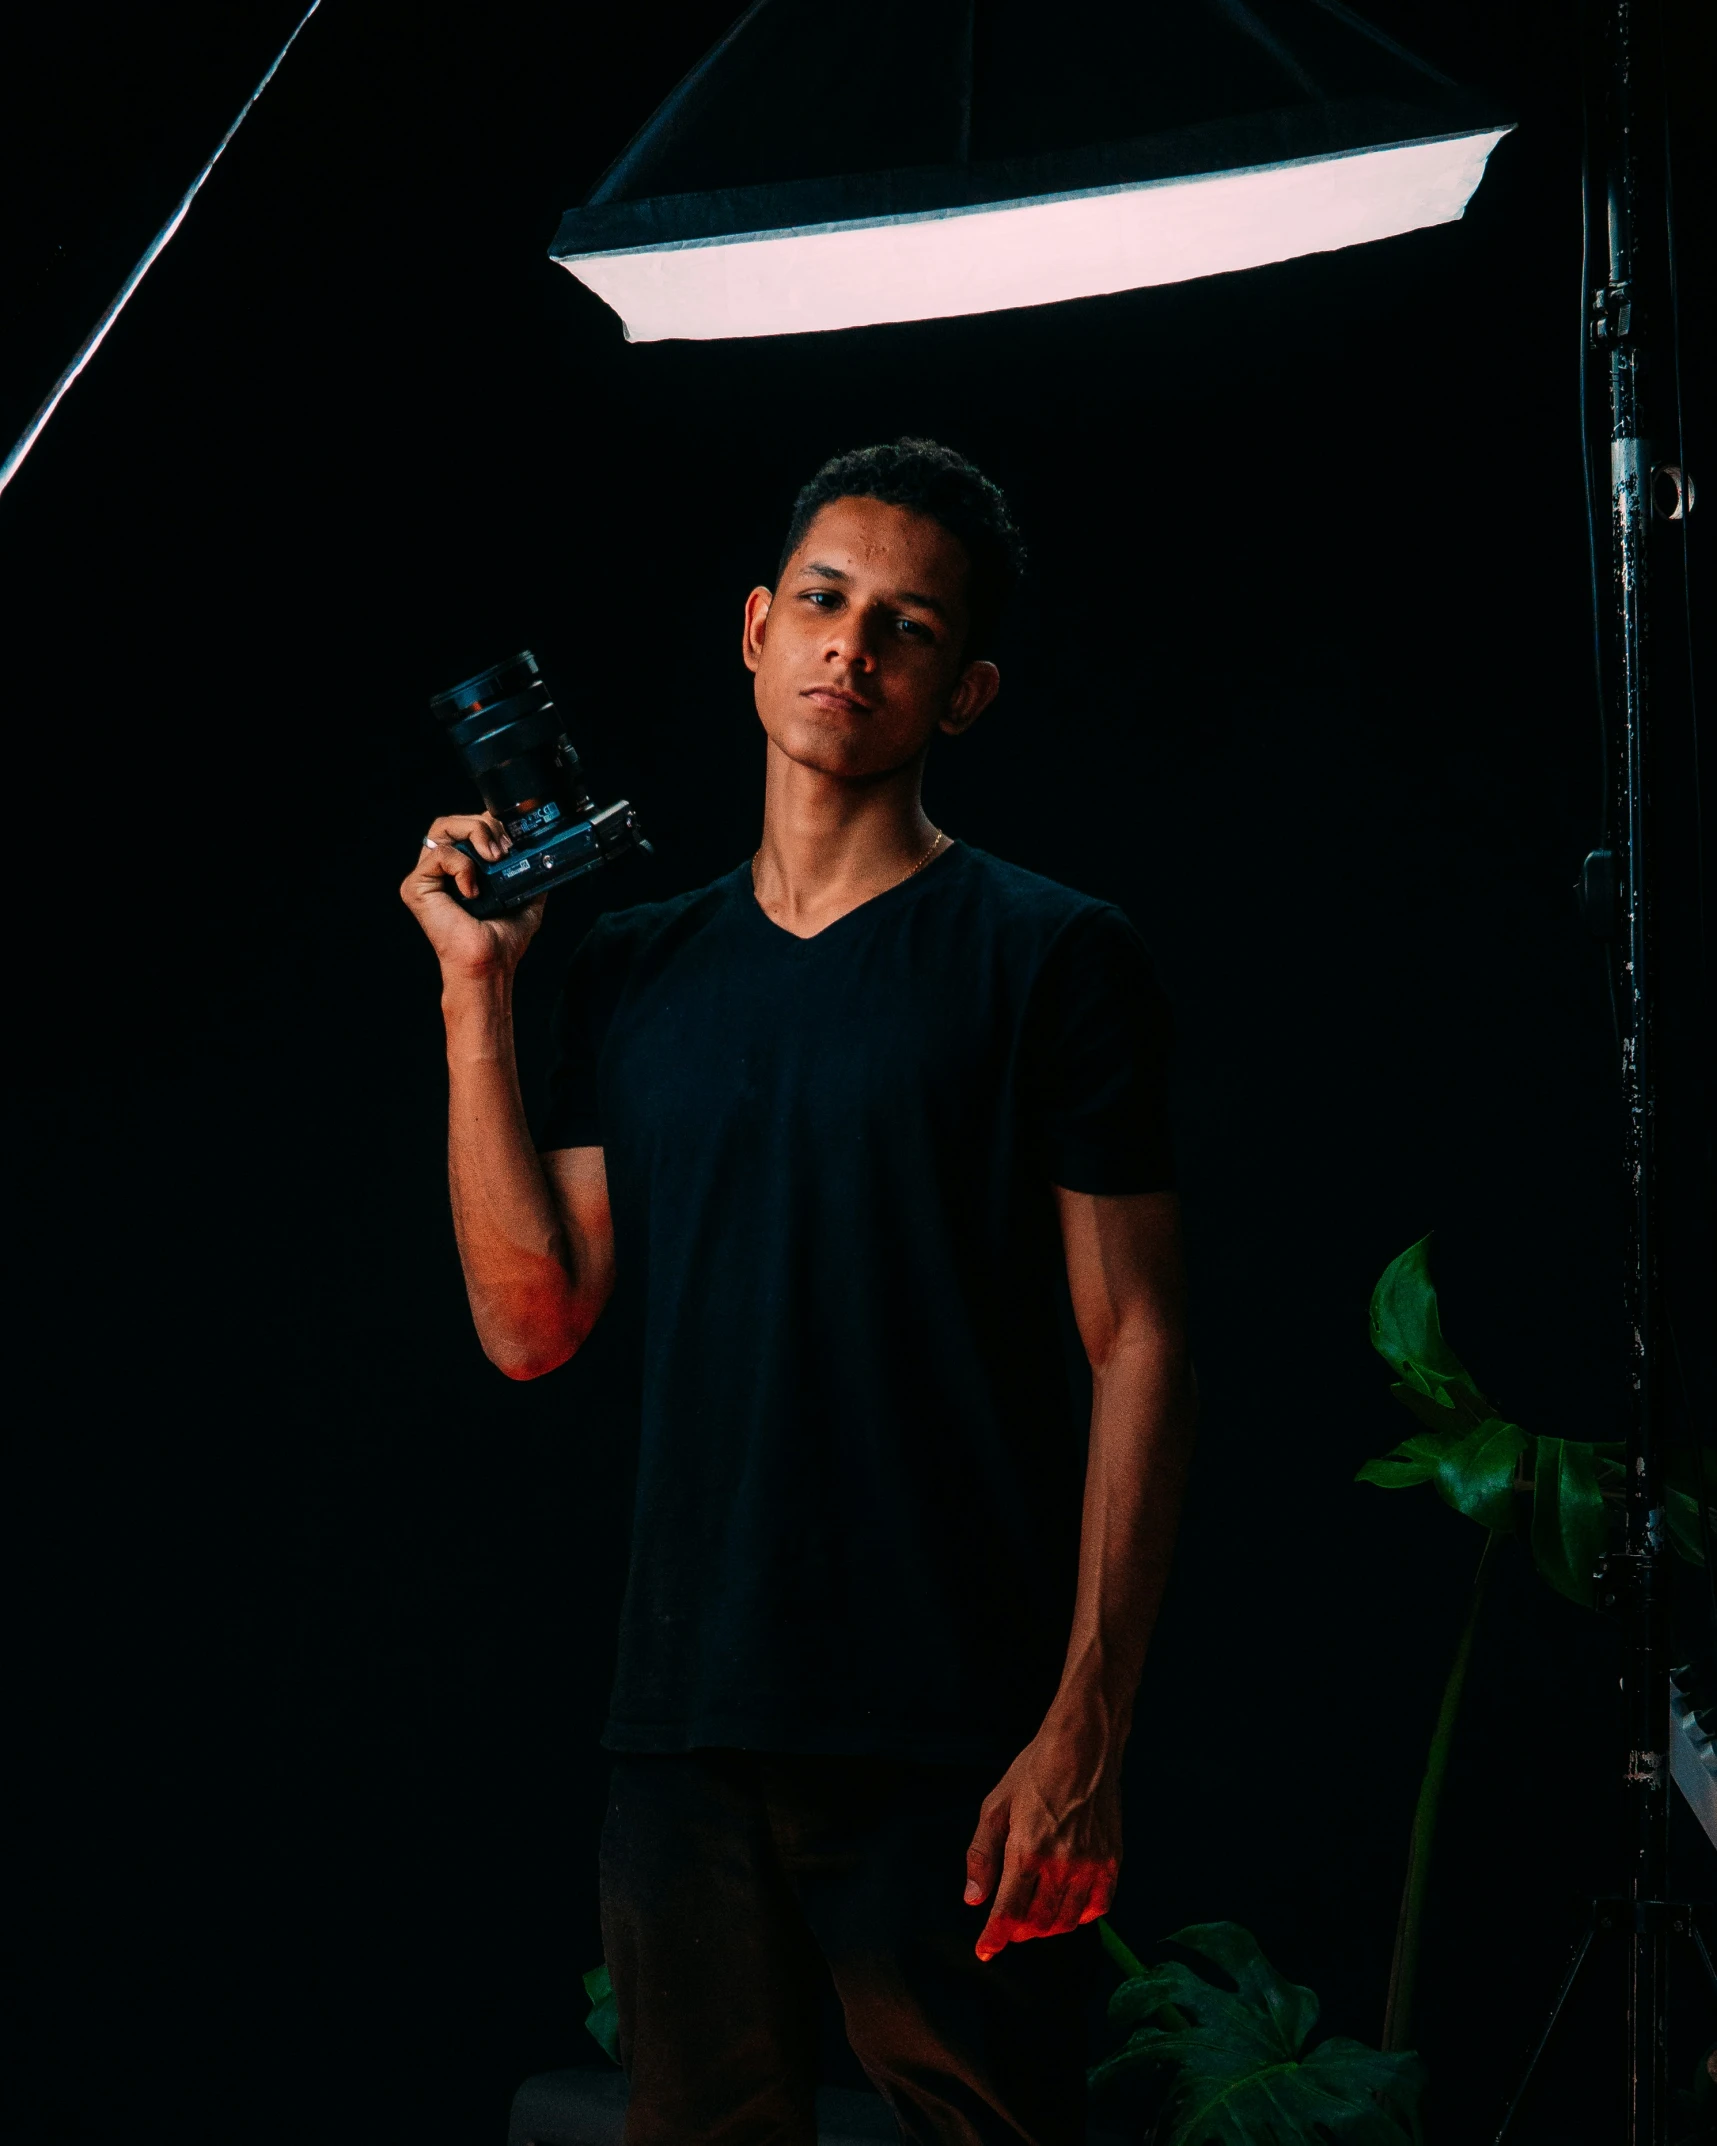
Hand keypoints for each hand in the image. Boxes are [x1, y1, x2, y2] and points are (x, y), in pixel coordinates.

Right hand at [400, 813, 545, 980]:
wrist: (491, 962)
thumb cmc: (503, 938)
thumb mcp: (526, 896)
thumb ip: (529, 870)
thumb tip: (543, 851)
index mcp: (462, 867)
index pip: (467, 826)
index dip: (489, 824)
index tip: (513, 841)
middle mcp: (441, 869)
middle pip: (453, 821)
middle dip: (483, 826)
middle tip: (503, 850)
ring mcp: (427, 876)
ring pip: (441, 828)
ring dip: (475, 835)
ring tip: (494, 859)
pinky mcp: (416, 886)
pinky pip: (439, 855)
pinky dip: (462, 866)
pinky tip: (473, 890)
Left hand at [964, 1713, 1121, 1960]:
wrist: (1084, 1745)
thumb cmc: (1034, 1771)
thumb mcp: (995, 1806)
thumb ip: (982, 1855)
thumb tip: (973, 1899)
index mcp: (1027, 1851)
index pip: (1009, 1913)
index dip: (994, 1938)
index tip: (984, 1952)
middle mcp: (1061, 1865)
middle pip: (1038, 1923)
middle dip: (1019, 1931)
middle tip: (1009, 1924)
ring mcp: (1091, 1865)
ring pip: (1068, 1921)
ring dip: (1047, 1928)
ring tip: (1035, 1917)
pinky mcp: (1113, 1861)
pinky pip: (1099, 1907)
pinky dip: (1081, 1916)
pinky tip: (1069, 1907)